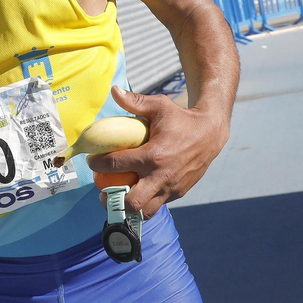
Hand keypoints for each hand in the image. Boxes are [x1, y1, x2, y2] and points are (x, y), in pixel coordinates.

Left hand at [85, 86, 229, 218]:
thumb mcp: (160, 106)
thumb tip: (114, 90)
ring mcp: (171, 188)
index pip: (117, 164)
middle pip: (131, 202)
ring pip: (145, 211)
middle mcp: (161, 176)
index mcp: (154, 155)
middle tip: (103, 190)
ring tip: (117, 197)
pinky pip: (157, 205)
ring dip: (128, 208)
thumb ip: (135, 101)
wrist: (211, 133)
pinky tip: (136, 191)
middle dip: (112, 200)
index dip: (98, 164)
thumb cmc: (182, 118)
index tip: (91, 161)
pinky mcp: (178, 193)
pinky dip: (144, 202)